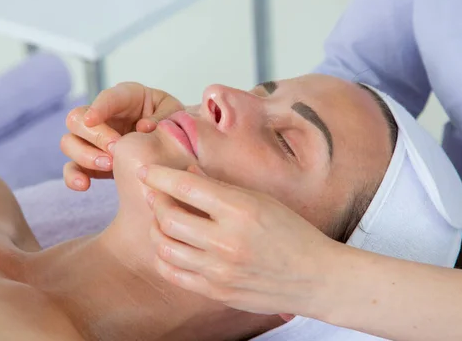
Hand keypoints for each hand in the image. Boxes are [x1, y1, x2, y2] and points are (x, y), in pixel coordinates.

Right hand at [61, 83, 183, 190]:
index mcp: (128, 98)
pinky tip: (84, 185)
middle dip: (95, 135)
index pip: (108, 97)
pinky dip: (73, 176)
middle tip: (115, 149)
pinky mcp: (91, 162)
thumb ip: (163, 118)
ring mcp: (94, 140)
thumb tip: (143, 128)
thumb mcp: (175, 115)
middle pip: (77, 118)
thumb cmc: (173, 126)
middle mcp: (105, 116)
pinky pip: (72, 168)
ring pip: (69, 142)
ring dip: (85, 155)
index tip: (92, 120)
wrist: (176, 150)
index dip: (99, 107)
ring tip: (109, 165)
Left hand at [138, 164, 339, 317]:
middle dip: (156, 202)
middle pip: (169, 217)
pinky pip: (174, 273)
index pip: (187, 187)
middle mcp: (227, 241)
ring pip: (165, 246)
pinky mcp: (217, 291)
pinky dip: (164, 256)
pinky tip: (170, 246)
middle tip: (156, 195)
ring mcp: (220, 270)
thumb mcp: (262, 200)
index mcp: (241, 210)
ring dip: (157, 229)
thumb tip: (188, 172)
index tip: (145, 171)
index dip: (159, 176)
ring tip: (163, 220)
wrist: (316, 277)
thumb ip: (221, 187)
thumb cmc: (292, 233)